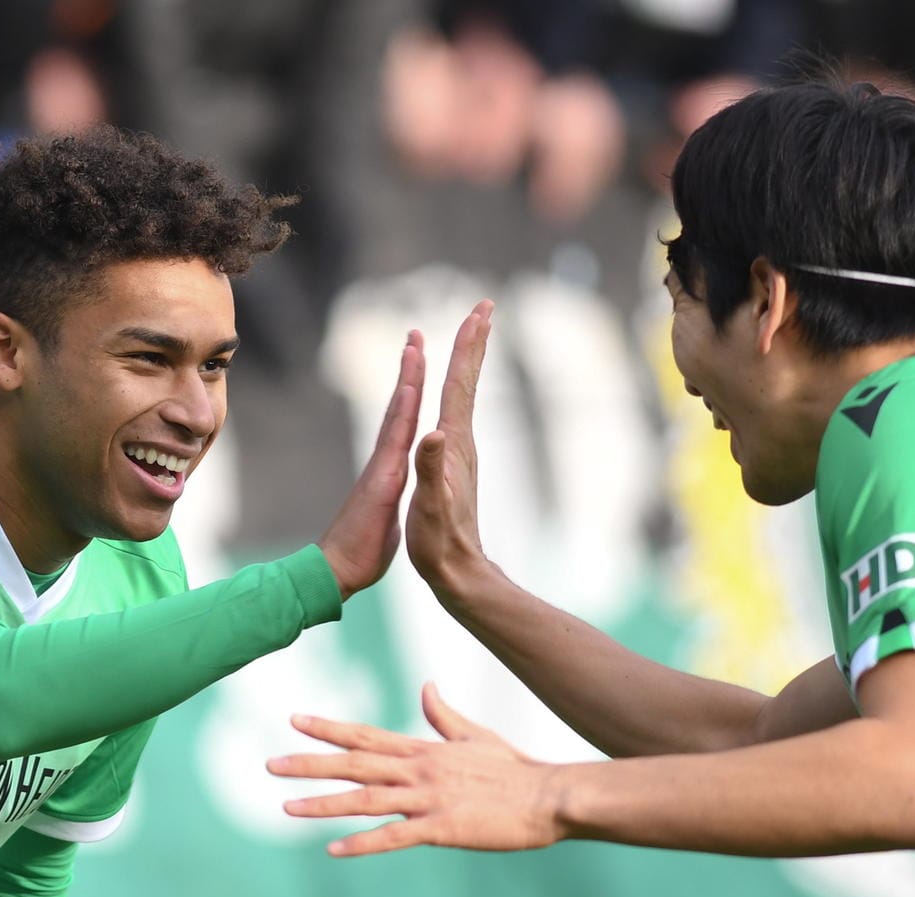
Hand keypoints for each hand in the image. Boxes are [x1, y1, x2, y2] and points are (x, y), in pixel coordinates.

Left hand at [268, 683, 564, 856]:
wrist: (551, 796)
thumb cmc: (516, 769)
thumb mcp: (476, 736)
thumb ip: (444, 715)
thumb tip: (426, 686)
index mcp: (424, 749)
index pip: (366, 735)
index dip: (328, 728)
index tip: (294, 720)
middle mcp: (419, 769)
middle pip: (355, 764)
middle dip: (310, 763)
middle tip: (271, 764)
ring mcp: (429, 798)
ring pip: (365, 799)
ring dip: (324, 804)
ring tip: (286, 806)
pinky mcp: (442, 827)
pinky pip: (393, 837)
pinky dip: (362, 843)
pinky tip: (332, 849)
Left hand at [316, 326, 424, 599]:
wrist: (336, 572)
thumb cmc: (358, 555)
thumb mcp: (377, 523)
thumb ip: (385, 492)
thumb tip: (393, 467)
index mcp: (387, 470)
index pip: (401, 419)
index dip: (410, 386)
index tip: (417, 352)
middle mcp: (384, 463)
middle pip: (399, 408)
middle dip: (410, 371)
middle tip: (416, 336)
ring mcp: (383, 470)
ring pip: (398, 419)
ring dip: (408, 386)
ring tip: (415, 358)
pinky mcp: (384, 481)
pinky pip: (397, 439)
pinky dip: (406, 416)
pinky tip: (412, 409)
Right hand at [405, 300, 492, 598]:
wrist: (458, 572)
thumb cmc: (440, 542)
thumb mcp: (430, 507)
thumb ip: (431, 470)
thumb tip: (434, 433)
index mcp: (453, 444)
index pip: (460, 385)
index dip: (466, 347)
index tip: (477, 312)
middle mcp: (461, 441)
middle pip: (468, 381)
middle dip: (474, 342)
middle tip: (484, 307)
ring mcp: (460, 452)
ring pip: (464, 394)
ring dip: (467, 362)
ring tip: (470, 337)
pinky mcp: (455, 464)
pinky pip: (457, 413)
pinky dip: (457, 391)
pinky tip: (454, 392)